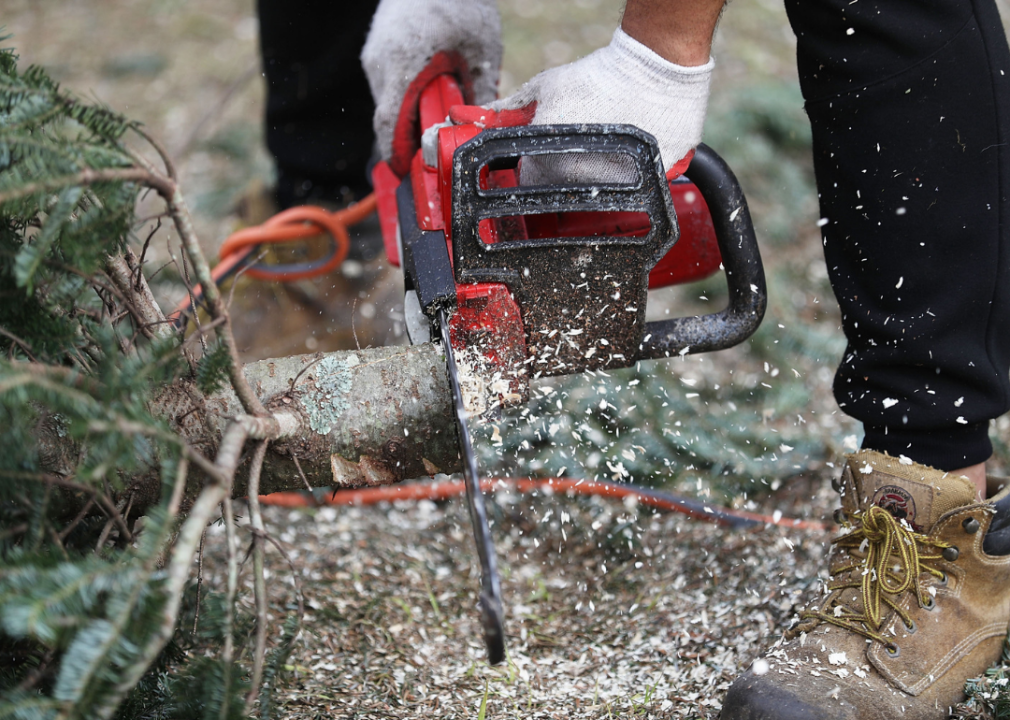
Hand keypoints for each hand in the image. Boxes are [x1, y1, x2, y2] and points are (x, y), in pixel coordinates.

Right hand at [361, 0, 501, 173]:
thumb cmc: (459, 1)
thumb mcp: (481, 51)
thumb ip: (480, 91)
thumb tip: (483, 128)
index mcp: (402, 67)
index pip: (390, 126)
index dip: (398, 154)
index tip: (407, 172)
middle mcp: (380, 64)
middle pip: (390, 118)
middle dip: (413, 135)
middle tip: (438, 146)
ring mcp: (375, 56)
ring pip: (390, 102)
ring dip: (412, 113)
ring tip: (442, 109)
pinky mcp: (378, 50)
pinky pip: (391, 85)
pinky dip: (408, 95)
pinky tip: (433, 86)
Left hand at [488, 28, 712, 183]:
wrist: (652, 70)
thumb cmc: (598, 76)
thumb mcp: (546, 87)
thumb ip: (512, 107)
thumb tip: (487, 112)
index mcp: (548, 165)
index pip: (530, 184)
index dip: (533, 169)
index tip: (542, 159)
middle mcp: (578, 183)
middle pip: (565, 190)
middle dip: (566, 171)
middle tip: (578, 146)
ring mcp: (615, 188)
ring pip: (600, 193)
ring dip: (599, 175)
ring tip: (605, 145)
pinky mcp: (647, 183)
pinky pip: (636, 187)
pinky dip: (632, 173)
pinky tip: (631, 149)